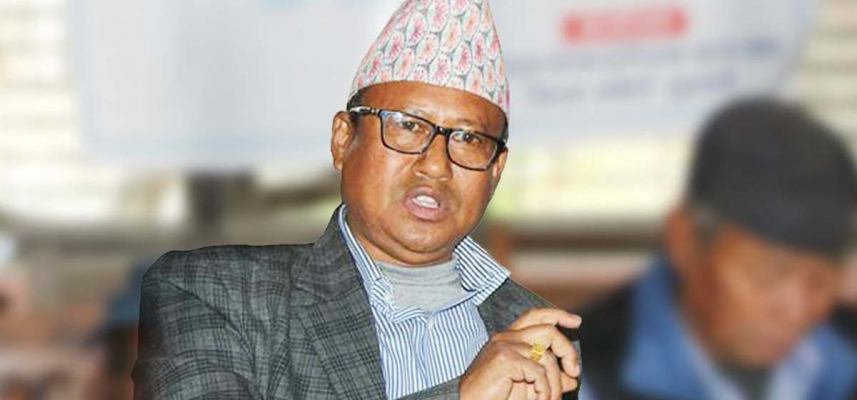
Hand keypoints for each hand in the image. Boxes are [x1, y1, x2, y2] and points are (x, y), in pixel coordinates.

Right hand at [459, 309, 580, 399]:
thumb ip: (547, 378)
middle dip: (567, 351)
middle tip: (574, 371)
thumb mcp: (527, 385)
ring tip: (551, 399)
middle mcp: (506, 337)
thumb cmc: (494, 396)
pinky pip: (538, 372)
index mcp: (509, 339)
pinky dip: (544, 389)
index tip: (576, 322)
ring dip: (555, 384)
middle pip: (547, 331)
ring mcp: (505, 346)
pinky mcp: (505, 360)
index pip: (535, 315)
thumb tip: (571, 379)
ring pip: (547, 357)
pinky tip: (540, 399)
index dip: (557, 314)